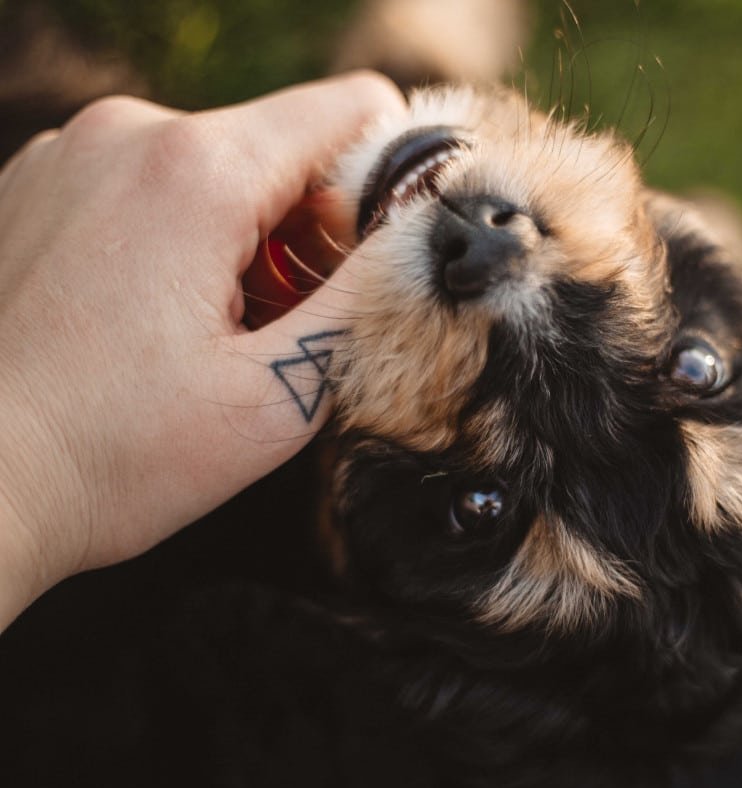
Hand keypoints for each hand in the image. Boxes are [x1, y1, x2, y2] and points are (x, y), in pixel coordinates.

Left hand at [0, 72, 403, 628]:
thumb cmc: (112, 455)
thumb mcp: (280, 392)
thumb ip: (371, 297)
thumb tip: (431, 235)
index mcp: (198, 172)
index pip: (352, 109)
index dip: (391, 179)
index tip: (373, 261)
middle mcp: (128, 133)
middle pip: (285, 143)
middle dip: (313, 228)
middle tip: (291, 324)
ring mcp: (71, 152)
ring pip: (220, 165)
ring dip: (248, 238)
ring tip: (219, 333)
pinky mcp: (40, 182)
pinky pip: (153, 181)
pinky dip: (183, 236)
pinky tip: (160, 319)